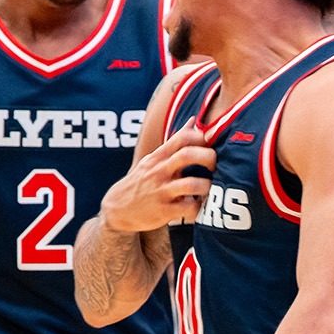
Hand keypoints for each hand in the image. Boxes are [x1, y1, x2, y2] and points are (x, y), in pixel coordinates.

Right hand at [100, 123, 216, 232]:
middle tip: (215, 165)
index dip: (202, 138)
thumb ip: (175, 143)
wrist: (118, 209)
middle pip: (187, 155)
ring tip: (208, 188)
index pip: (182, 137)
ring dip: (206, 186)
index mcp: (159, 157)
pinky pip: (189, 208)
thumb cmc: (142, 181)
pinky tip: (198, 205)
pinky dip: (198, 207)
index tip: (210, 146)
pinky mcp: (164, 211)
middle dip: (208, 157)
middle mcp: (160, 171)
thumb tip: (193, 121)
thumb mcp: (154, 159)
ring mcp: (162, 191)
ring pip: (191, 184)